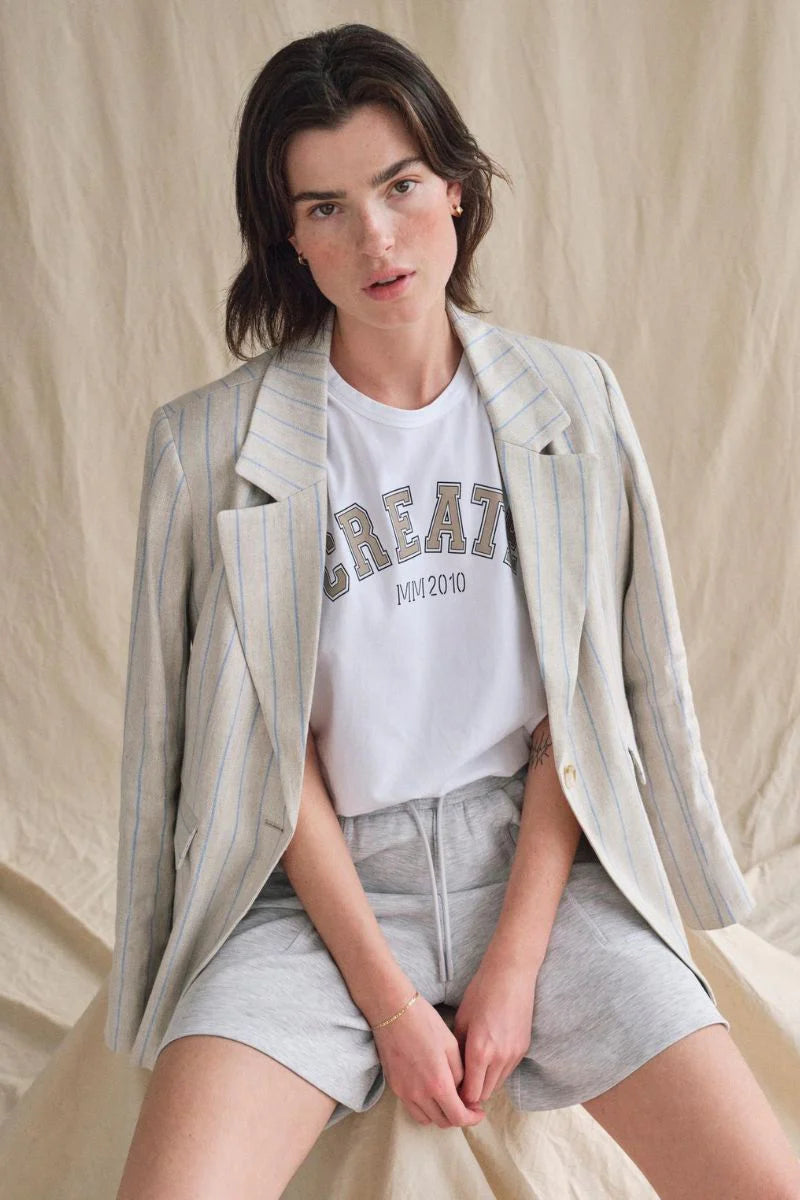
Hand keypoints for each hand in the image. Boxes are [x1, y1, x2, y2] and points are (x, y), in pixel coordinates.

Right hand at [371, 992, 486, 1127]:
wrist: (392, 1011)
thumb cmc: (424, 1022)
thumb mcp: (451, 1045)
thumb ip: (460, 1073)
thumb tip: (462, 1090)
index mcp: (438, 1083)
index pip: (458, 1117)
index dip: (472, 1118)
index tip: (478, 1111)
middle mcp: (420, 1094)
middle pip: (443, 1121)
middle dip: (458, 1116)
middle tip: (467, 1103)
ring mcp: (404, 1093)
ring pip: (427, 1119)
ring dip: (441, 1115)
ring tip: (448, 1099)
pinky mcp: (394, 1087)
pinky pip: (412, 1109)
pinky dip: (425, 1109)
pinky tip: (431, 1093)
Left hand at [452, 947, 537, 1109]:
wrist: (511, 975)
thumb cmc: (481, 992)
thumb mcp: (461, 1020)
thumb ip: (458, 1050)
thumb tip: (453, 1071)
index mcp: (480, 1051)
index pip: (470, 1093)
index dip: (459, 1096)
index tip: (451, 1090)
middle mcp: (500, 1058)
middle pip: (485, 1094)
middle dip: (471, 1093)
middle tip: (459, 1084)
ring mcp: (514, 1055)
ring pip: (497, 1085)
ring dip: (485, 1083)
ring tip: (473, 1071)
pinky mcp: (523, 1049)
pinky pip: (507, 1071)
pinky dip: (496, 1072)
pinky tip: (487, 1058)